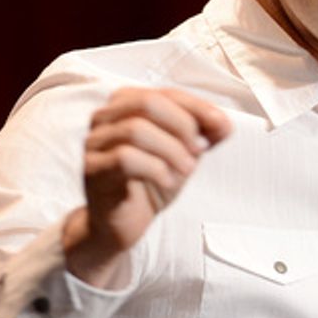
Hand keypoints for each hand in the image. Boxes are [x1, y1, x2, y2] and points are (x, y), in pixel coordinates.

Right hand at [63, 87, 231, 285]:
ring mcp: (95, 144)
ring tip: (187, 170)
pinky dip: (155, 168)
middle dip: (182, 125)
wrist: (121, 224)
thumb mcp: (183, 154)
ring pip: (135, 130)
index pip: (166, 93)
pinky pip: (124, 159)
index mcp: (126, 104)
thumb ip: (203, 135)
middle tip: (198, 150)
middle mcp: (104, 118)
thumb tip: (224, 123)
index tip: (221, 126)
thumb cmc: (150, 182)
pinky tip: (167, 182)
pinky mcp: (93, 171)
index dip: (198, 107)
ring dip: (171, 150)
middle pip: (147, 102)